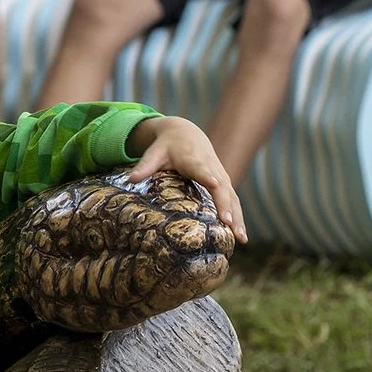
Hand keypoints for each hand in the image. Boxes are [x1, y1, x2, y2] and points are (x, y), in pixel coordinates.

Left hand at [126, 116, 247, 244]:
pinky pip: (234, 201)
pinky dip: (239, 217)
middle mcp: (212, 168)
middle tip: (230, 226)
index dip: (208, 177)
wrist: (187, 133)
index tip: (215, 185)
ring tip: (241, 239)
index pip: (202, 170)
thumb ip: (144, 166)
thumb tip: (129, 179)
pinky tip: (240, 236)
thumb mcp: (154, 153)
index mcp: (193, 160)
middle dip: (227, 207)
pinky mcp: (225, 183)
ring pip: (233, 197)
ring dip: (238, 217)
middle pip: (223, 189)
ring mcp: (221, 176)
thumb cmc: (168, 146)